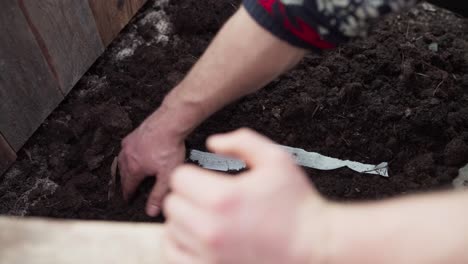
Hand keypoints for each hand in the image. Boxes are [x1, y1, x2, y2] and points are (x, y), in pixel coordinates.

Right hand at [118, 114, 185, 216]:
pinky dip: (127, 154)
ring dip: (124, 168)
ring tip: (126, 173)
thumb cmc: (169, 148)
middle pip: (123, 174)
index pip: (128, 186)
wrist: (169, 123)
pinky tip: (132, 153)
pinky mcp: (133, 134)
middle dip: (124, 183)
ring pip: (122, 160)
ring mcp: (129, 144)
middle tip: (126, 189)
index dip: (128, 195)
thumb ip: (158, 194)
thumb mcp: (167, 175)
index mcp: (134, 169)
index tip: (127, 200)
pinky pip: (126, 148)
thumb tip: (151, 211)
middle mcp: (127, 156)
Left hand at [163, 128, 327, 263]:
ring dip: (184, 221)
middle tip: (208, 198)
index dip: (193, 174)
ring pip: (171, 230)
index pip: (179, 178)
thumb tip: (212, 143)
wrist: (313, 246)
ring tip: (206, 218)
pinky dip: (180, 245)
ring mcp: (208, 255)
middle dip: (188, 196)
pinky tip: (198, 238)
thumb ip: (242, 142)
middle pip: (172, 204)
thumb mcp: (277, 159)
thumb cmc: (297, 204)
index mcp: (223, 197)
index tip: (207, 180)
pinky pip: (173, 256)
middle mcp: (210, 229)